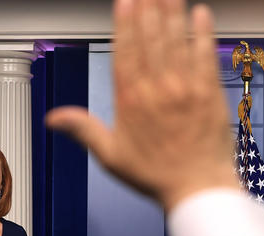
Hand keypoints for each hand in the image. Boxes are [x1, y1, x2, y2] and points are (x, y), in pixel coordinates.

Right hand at [45, 0, 237, 211]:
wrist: (196, 189)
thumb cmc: (156, 176)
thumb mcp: (111, 156)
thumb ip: (83, 130)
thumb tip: (53, 119)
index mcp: (131, 101)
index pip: (125, 52)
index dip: (126, 23)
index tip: (126, 1)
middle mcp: (157, 89)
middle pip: (150, 39)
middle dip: (148, 8)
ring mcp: (185, 89)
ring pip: (176, 42)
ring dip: (172, 13)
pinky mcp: (209, 94)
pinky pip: (206, 56)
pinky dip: (203, 34)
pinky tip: (201, 14)